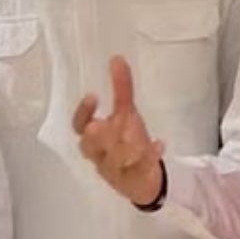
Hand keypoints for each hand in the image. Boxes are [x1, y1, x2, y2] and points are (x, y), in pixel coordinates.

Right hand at [72, 55, 164, 205]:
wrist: (139, 179)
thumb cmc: (126, 141)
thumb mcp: (125, 113)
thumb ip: (122, 89)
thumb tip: (117, 58)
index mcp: (93, 137)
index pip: (78, 125)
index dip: (84, 112)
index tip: (93, 96)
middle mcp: (99, 154)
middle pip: (90, 146)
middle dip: (101, 134)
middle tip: (109, 123)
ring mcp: (113, 169)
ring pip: (111, 161)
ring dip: (124, 147)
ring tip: (138, 136)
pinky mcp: (131, 180)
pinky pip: (139, 170)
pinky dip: (150, 156)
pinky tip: (160, 143)